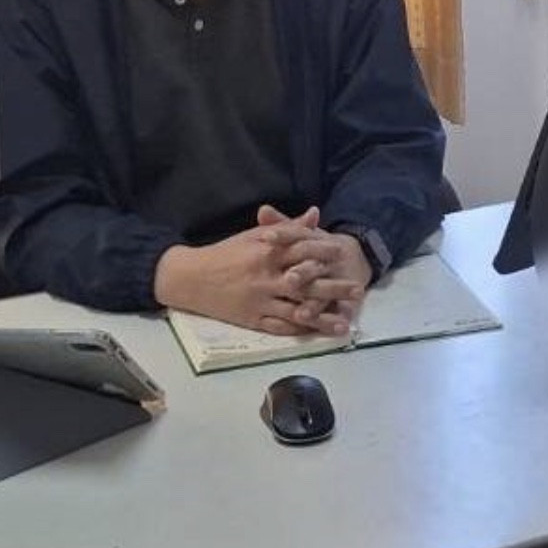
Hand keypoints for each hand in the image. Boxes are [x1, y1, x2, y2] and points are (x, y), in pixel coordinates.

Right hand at [153, 206, 363, 335]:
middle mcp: (265, 277)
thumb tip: (315, 214)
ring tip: (345, 325)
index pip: (300, 250)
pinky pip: (279, 327)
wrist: (190, 278)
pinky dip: (299, 330)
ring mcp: (259, 300)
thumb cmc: (225, 254)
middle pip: (306, 283)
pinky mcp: (252, 319)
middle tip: (357, 290)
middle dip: (333, 288)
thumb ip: (287, 228)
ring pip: (296, 311)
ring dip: (322, 318)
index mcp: (265, 252)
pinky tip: (317, 333)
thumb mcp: (254, 235)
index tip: (342, 252)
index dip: (322, 251)